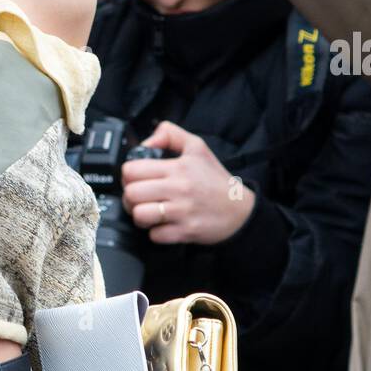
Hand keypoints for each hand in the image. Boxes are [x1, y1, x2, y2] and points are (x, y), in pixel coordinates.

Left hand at [121, 120, 254, 244]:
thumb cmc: (217, 181)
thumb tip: (147, 142)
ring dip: (140, 216)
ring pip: (140, 215)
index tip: (135, 178)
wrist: (241, 211)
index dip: (128, 174)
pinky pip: (155, 235)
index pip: (132, 169)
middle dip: (130, 196)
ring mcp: (181, 211)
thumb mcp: (197, 148)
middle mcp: (178, 189)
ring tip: (149, 212)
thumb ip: (170, 135)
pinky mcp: (185, 231)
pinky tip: (163, 225)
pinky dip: (156, 233)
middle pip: (131, 193)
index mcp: (178, 168)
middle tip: (140, 197)